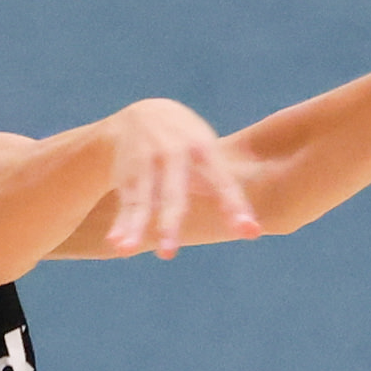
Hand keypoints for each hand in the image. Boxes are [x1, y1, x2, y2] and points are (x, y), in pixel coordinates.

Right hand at [104, 99, 261, 259]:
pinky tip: (116, 242)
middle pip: (172, 194)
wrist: (144, 115)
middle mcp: (172, 153)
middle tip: (167, 255)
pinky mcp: (126, 175)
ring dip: (135, 226)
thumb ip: (229, 197)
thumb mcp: (210, 161)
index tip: (247, 231)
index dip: (235, 206)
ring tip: (127, 249)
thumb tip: (254, 233)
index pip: (222, 182)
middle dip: (169, 223)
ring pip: (141, 200)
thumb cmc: (191, 149)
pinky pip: (125, 202)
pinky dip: (120, 223)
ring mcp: (145, 163)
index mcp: (203, 149)